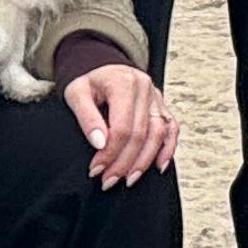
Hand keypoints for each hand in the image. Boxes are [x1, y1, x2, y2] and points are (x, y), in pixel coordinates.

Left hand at [61, 62, 173, 184]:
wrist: (102, 68)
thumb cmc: (89, 82)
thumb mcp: (76, 94)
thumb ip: (86, 117)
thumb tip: (100, 142)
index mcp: (124, 82)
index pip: (122, 126)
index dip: (110, 152)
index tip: (96, 169)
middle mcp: (145, 88)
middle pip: (141, 134)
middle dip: (125, 162)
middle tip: (108, 180)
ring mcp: (156, 97)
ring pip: (158, 134)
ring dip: (145, 161)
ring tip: (129, 179)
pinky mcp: (162, 106)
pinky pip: (171, 129)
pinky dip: (168, 149)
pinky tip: (159, 166)